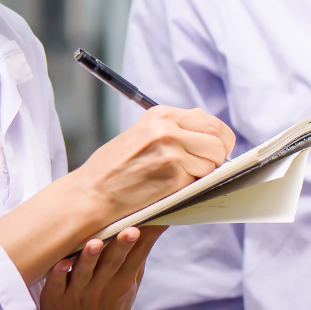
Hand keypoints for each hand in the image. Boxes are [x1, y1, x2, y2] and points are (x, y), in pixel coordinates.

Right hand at [0, 106, 232, 284]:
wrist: (91, 194)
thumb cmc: (114, 168)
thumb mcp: (142, 134)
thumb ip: (173, 129)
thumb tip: (207, 131)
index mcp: (161, 114)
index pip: (210, 121)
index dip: (219, 138)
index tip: (218, 149)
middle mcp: (168, 129)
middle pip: (218, 138)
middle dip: (219, 155)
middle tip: (210, 167)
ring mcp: (172, 152)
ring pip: (214, 161)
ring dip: (206, 173)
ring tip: (183, 178)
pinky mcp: (174, 177)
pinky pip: (201, 181)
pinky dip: (194, 187)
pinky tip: (175, 188)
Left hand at [40, 226, 166, 309]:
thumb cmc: (108, 302)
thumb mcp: (128, 285)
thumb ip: (137, 258)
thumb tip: (153, 225)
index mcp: (121, 283)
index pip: (133, 260)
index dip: (140, 243)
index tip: (151, 223)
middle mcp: (101, 287)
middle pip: (112, 263)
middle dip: (121, 247)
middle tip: (131, 230)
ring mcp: (78, 292)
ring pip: (84, 272)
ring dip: (89, 258)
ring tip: (95, 243)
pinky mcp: (55, 296)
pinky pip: (56, 284)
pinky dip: (58, 274)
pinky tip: (62, 263)